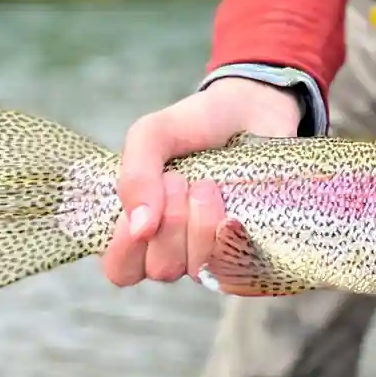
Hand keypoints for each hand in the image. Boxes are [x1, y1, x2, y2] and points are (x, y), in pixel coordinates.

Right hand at [101, 77, 301, 287]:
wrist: (254, 107)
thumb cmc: (196, 124)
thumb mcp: (152, 134)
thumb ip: (135, 175)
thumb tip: (139, 228)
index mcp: (142, 226)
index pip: (121, 269)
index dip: (128, 244)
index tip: (147, 202)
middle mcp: (176, 246)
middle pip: (161, 269)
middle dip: (171, 220)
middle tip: (182, 179)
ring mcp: (214, 250)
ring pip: (198, 268)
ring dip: (202, 223)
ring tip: (209, 185)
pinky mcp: (249, 247)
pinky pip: (236, 266)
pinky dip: (232, 237)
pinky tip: (234, 211)